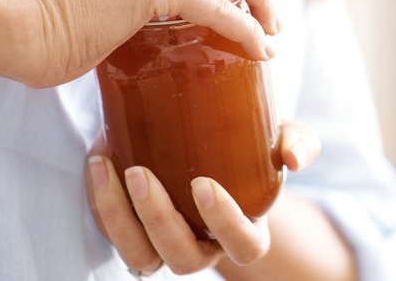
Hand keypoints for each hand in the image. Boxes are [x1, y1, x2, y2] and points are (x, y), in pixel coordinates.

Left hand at [84, 120, 319, 275]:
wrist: (210, 143)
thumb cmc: (249, 148)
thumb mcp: (278, 138)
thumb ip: (297, 142)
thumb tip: (295, 158)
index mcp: (244, 232)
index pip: (243, 246)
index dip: (225, 224)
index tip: (203, 184)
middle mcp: (203, 247)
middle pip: (183, 258)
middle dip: (158, 219)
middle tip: (141, 172)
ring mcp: (165, 244)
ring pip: (140, 255)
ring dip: (118, 216)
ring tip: (106, 168)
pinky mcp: (133, 230)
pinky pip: (113, 232)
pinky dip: (100, 202)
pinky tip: (98, 161)